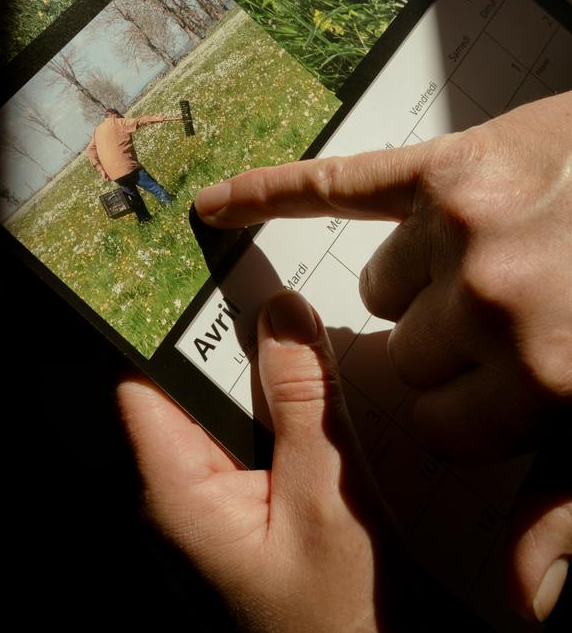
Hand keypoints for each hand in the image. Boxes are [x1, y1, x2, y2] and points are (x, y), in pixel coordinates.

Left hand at [118, 292, 408, 632]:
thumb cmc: (339, 621)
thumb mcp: (327, 499)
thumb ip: (303, 401)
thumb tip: (283, 313)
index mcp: (179, 488)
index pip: (144, 379)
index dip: (162, 319)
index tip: (195, 268)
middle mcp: (186, 486)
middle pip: (190, 380)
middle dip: (230, 334)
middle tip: (271, 285)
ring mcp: (218, 492)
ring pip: (228, 400)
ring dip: (263, 365)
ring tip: (298, 325)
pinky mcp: (249, 494)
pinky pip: (255, 426)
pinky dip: (282, 396)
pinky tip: (314, 378)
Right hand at [195, 92, 571, 463]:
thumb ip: (571, 500)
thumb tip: (525, 598)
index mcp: (536, 374)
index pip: (441, 425)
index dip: (474, 408)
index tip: (507, 379)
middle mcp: (489, 300)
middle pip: (408, 355)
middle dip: (453, 346)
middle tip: (519, 306)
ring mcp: (461, 224)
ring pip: (386, 284)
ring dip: (422, 281)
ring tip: (498, 249)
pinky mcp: (446, 164)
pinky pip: (336, 185)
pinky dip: (271, 194)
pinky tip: (219, 204)